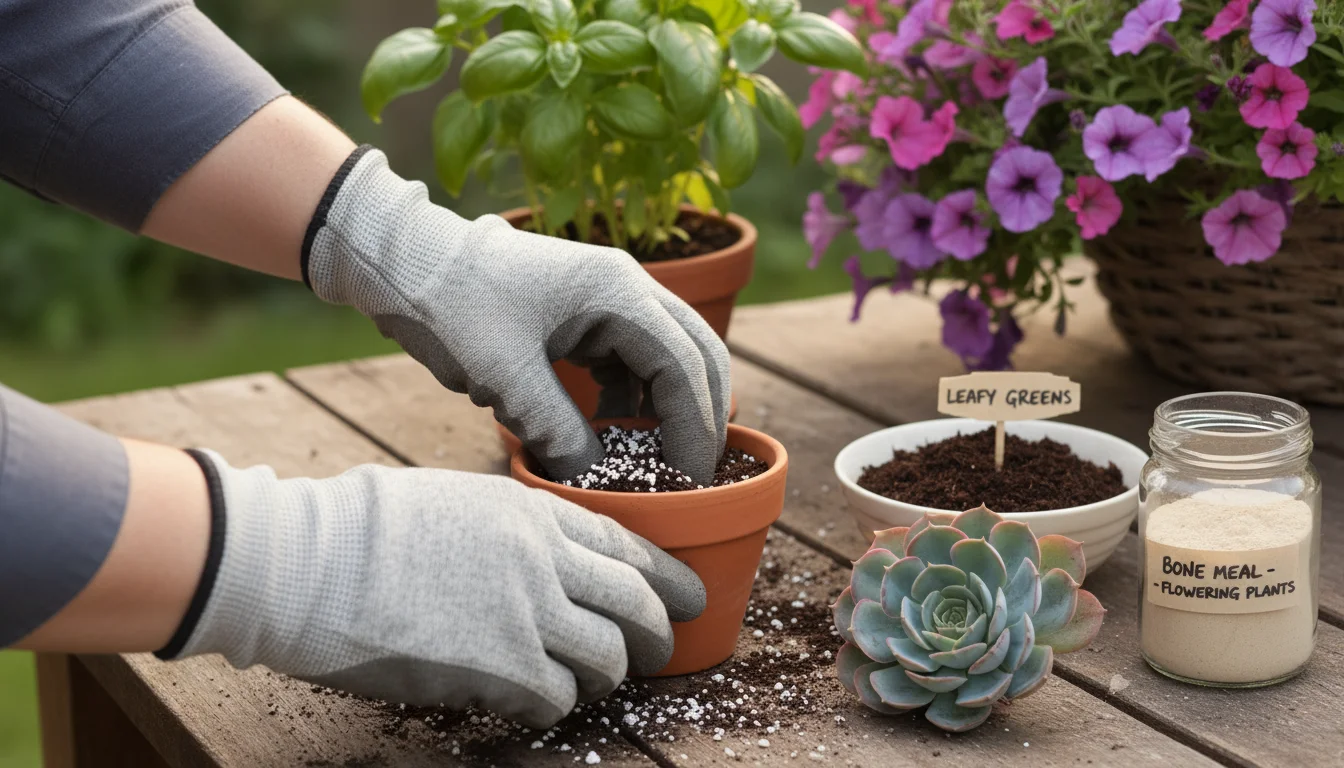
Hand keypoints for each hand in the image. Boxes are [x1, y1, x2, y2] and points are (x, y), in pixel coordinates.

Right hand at [170, 451, 706, 728]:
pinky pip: (556, 699)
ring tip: (585, 684)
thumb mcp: (460, 499)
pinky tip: (531, 701)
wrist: (310, 563)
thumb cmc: (366, 527)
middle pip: (634, 606)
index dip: (666, 576)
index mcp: (534, 514)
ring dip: (602, 677)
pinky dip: (553, 705)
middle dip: (657, 635)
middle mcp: (544, 561)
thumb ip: (517, 528)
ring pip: (605, 660)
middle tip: (658, 652)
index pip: (628, 547)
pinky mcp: (500, 669)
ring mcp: (526, 615)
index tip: (688, 595)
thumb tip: (547, 557)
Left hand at [304, 148, 729, 483]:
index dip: (694, 426)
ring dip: (671, 407)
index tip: (690, 478)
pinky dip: (636, 398)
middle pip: (698, 353)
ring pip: (670, 356)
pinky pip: (634, 359)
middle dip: (702, 415)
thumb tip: (595, 479)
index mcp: (618, 291)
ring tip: (656, 461)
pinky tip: (613, 433)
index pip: (684, 364)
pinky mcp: (588, 313)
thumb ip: (556, 430)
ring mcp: (610, 296)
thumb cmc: (452, 307)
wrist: (407, 263)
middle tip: (695, 474)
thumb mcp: (504, 377)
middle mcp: (628, 286)